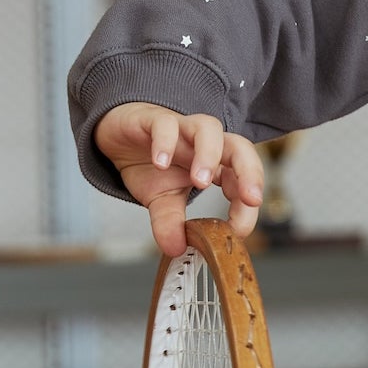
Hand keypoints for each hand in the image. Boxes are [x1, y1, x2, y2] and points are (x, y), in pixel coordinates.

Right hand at [93, 103, 264, 256]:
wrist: (118, 136)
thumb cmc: (149, 164)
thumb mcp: (160, 200)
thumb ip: (170, 223)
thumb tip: (175, 249)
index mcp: (215, 164)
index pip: (242, 179)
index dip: (246, 204)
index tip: (239, 230)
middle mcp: (205, 143)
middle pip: (240, 146)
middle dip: (250, 172)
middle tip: (249, 199)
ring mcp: (182, 128)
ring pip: (208, 128)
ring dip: (209, 155)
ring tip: (201, 182)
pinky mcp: (153, 118)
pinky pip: (165, 123)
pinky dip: (165, 142)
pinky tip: (160, 162)